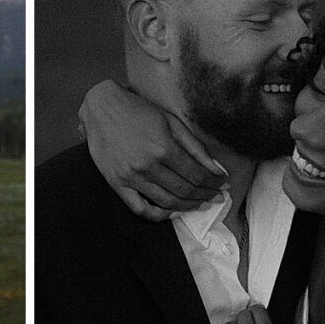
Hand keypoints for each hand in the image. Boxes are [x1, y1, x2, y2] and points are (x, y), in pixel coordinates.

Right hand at [80, 80, 225, 220]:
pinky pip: (139, 208)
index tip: (223, 185)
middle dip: (205, 195)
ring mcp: (131, 177)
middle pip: (184, 190)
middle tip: (216, 197)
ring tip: (200, 204)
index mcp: (163, 148)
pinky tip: (171, 212)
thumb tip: (216, 169)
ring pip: (166, 201)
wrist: (101, 108)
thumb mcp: (171, 122)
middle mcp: (148, 165)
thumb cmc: (139, 111)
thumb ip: (195, 147)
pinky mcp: (117, 183)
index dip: (213, 183)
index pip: (197, 174)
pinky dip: (158, 215)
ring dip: (188, 206)